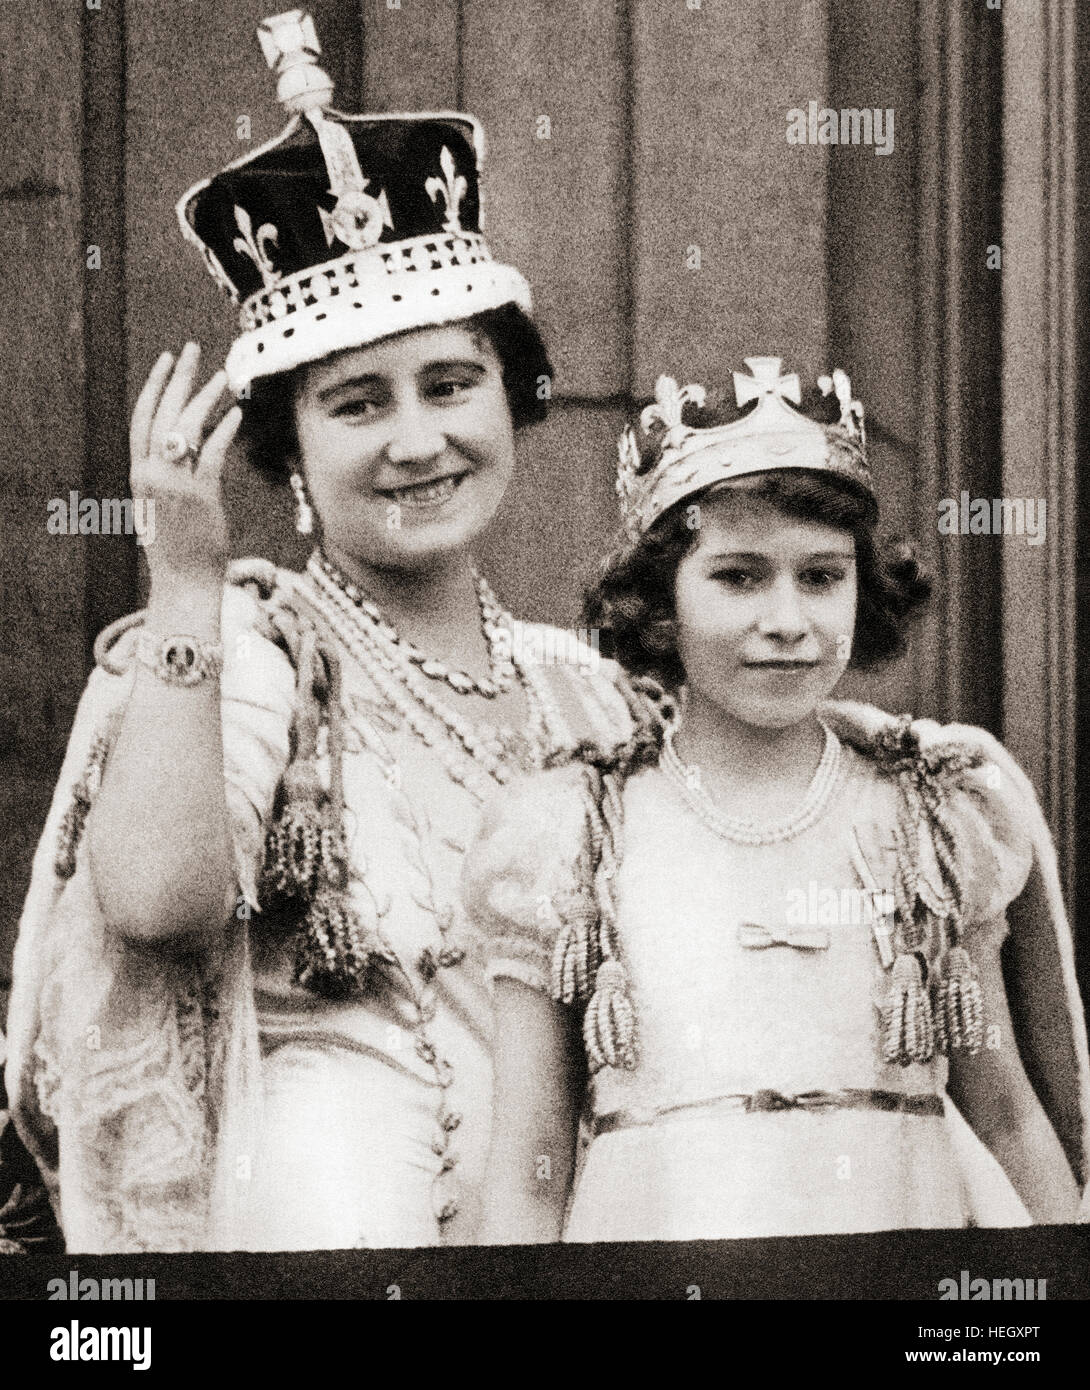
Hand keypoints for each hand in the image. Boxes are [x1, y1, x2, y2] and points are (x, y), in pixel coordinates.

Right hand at [130, 341, 241, 585]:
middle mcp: (151, 476)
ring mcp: (174, 486)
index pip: (141, 419)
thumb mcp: (162, 506)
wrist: (182, 584)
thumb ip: (168, 476)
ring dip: (204, 398)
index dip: (154, 386)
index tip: (166, 359)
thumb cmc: (178, 548)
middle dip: (178, 377)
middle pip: (162, 413)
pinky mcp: (200, 498)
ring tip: (223, 376)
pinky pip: (212, 456)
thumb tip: (186, 446)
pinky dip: (224, 432)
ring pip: (185, 429)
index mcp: (139, 475)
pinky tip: (236, 415)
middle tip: (193, 348)